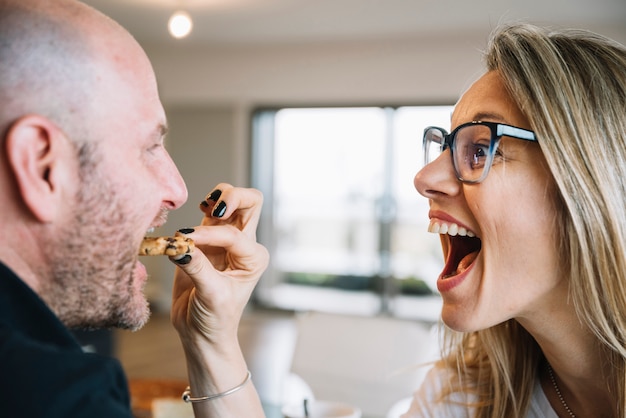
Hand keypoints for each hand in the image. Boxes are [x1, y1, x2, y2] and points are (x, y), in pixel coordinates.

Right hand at [170, 183, 268, 347]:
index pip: (233, 234)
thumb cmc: (215, 318)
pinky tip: (192, 217)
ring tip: (203, 207)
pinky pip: (207, 213)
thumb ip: (197, 267)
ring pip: (230, 201)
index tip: (185, 241)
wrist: (203, 332)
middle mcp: (245, 245)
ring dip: (217, 199)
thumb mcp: (211, 296)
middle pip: (251, 202)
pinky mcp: (206, 239)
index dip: (209, 235)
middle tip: (213, 205)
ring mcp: (226, 239)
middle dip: (234, 197)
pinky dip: (200, 207)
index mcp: (254, 258)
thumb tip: (178, 245)